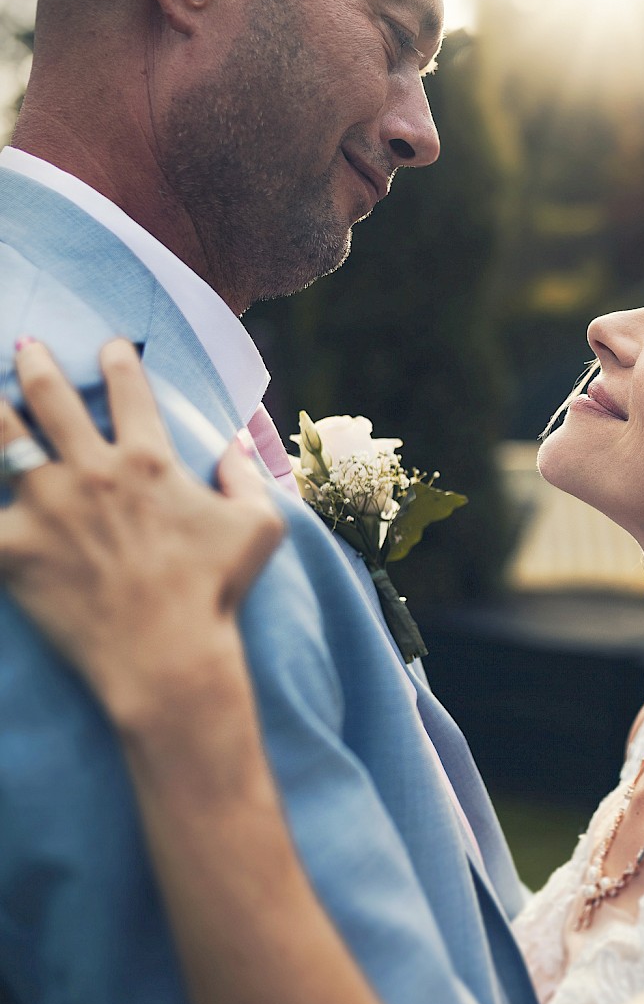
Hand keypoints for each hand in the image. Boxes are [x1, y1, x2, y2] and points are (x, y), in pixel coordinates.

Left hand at [0, 338, 284, 727]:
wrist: (166, 656)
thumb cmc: (215, 592)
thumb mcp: (259, 527)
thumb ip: (248, 477)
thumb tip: (234, 444)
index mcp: (147, 460)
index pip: (126, 386)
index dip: (117, 358)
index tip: (110, 347)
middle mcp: (90, 471)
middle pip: (48, 395)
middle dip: (35, 361)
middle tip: (27, 348)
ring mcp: (46, 506)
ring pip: (1, 433)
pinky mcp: (12, 548)